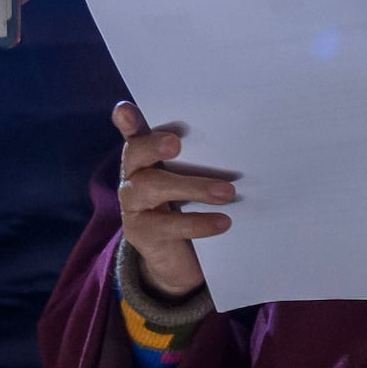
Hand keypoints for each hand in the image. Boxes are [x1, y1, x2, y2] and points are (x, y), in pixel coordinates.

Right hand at [110, 101, 238, 296]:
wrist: (176, 258)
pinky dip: (198, 222)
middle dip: (153, 146)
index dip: (128, 121)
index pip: (135, 133)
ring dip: (192, 187)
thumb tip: (241, 142)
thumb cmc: (186, 205)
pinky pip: (168, 225)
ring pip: (151, 188)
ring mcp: (132, 205)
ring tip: (227, 192)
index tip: (125, 109)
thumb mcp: (191, 180)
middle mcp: (131, 176)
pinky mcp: (140, 232)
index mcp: (144, 157)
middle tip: (174, 143)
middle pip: (135, 155)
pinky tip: (223, 222)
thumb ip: (202, 160)